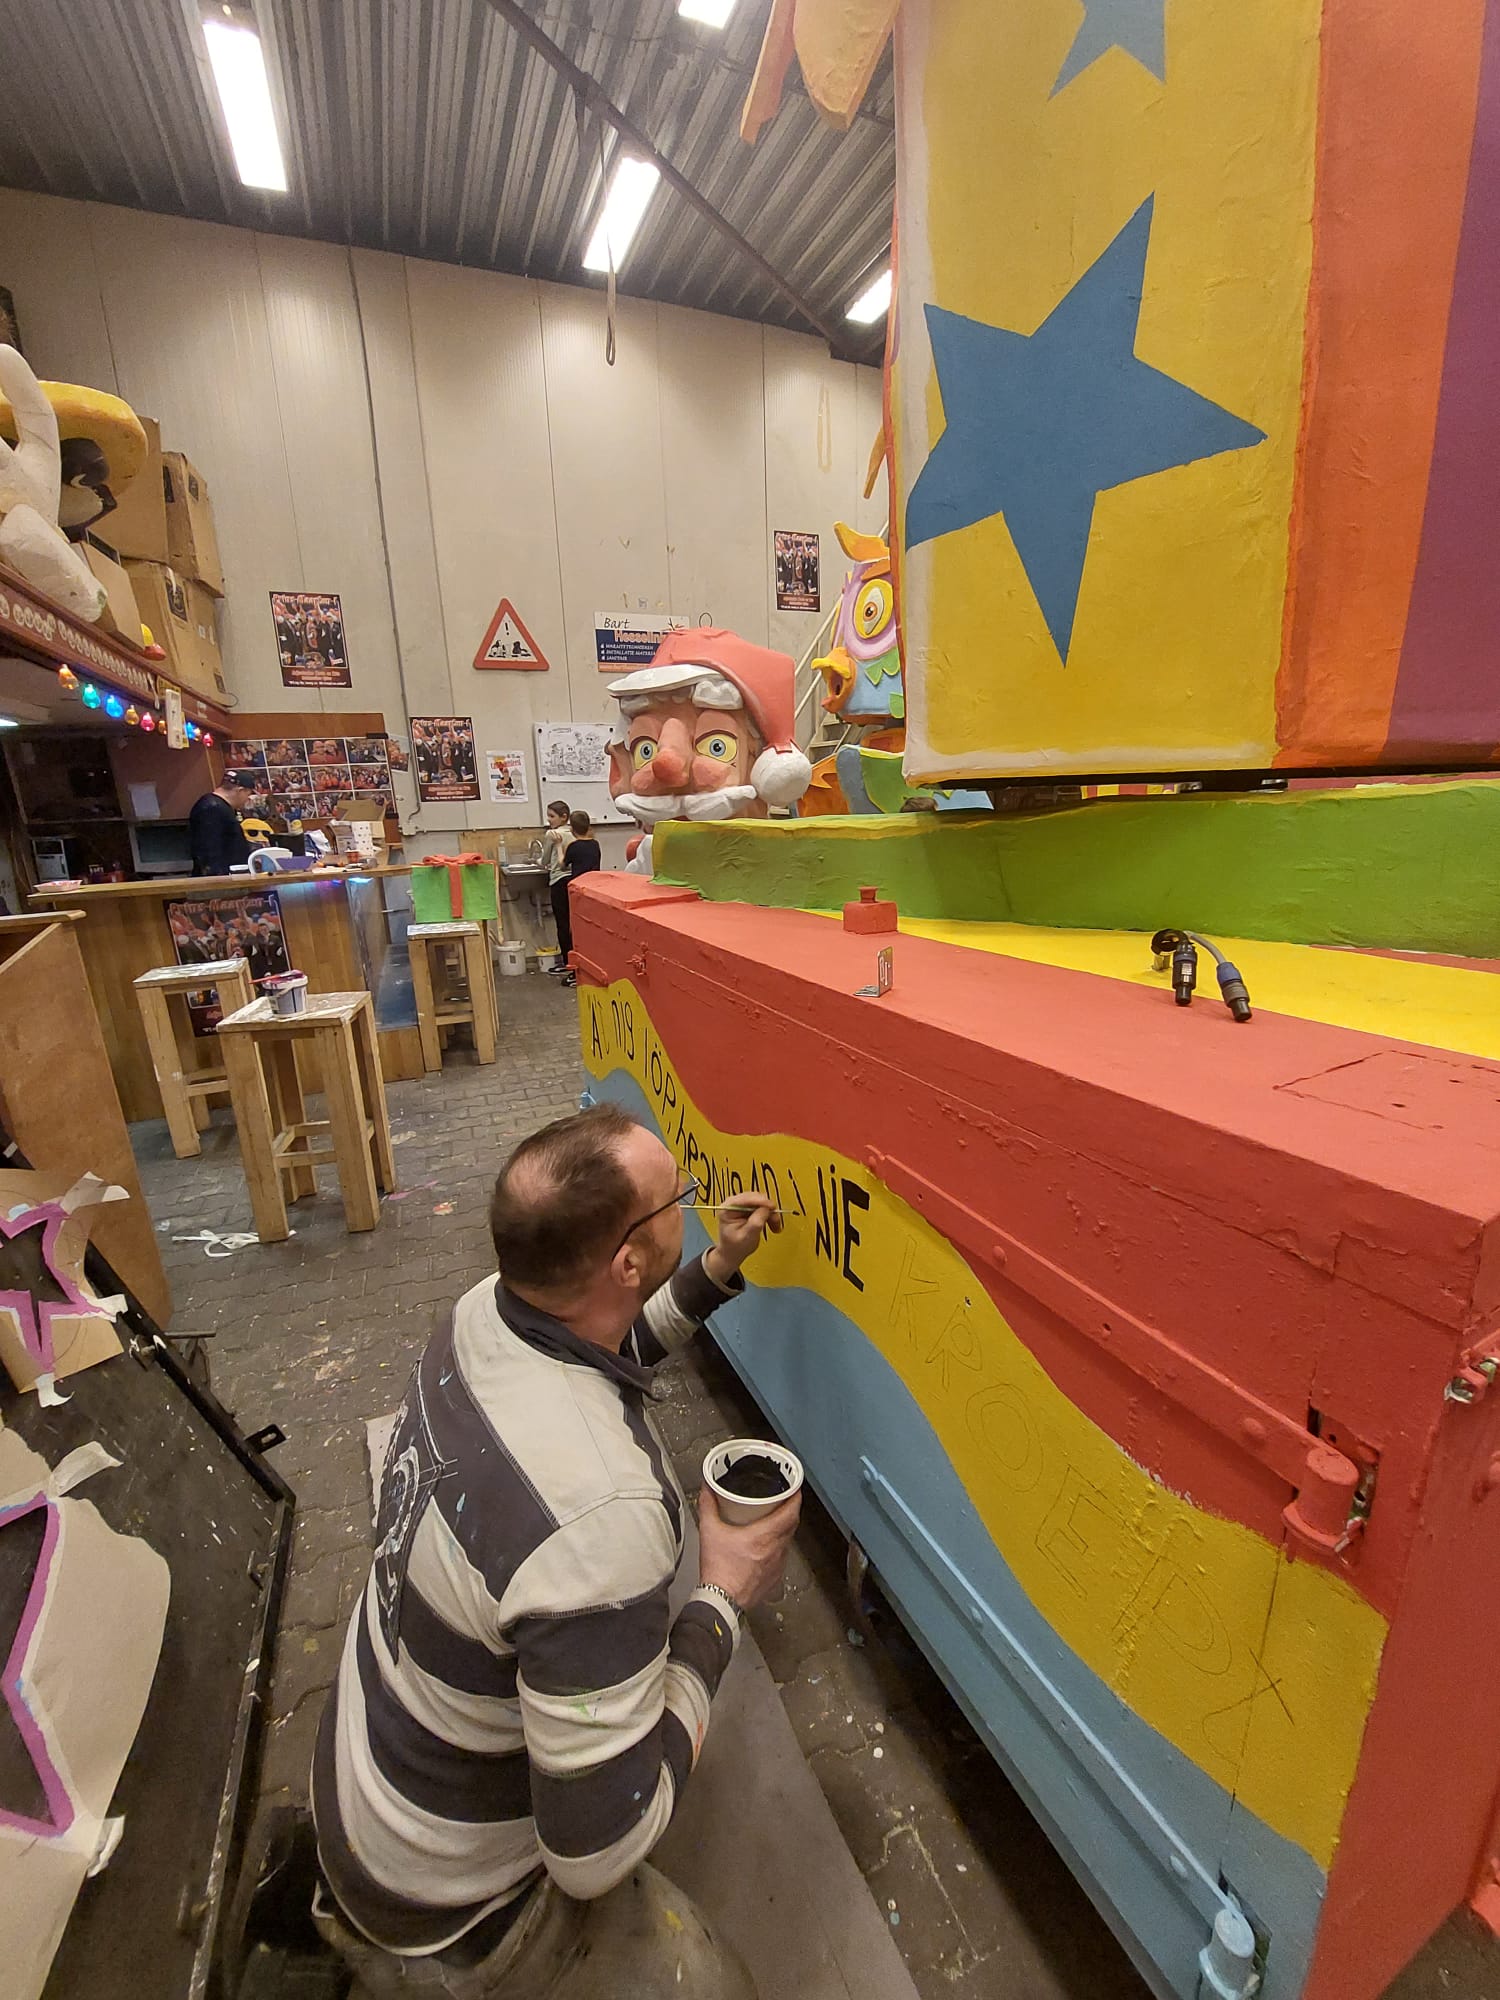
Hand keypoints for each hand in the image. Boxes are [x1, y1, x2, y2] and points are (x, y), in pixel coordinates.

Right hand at [697, 1486, 801, 1610]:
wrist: (720, 1600)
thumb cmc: (718, 1570)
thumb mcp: (709, 1531)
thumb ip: (708, 1506)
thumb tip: (707, 1490)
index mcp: (764, 1536)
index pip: (791, 1512)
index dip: (796, 1497)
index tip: (794, 1489)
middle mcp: (775, 1550)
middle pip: (792, 1525)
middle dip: (790, 1511)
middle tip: (783, 1501)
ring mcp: (776, 1565)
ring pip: (788, 1541)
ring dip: (784, 1530)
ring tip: (774, 1522)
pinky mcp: (773, 1578)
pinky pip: (782, 1558)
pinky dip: (778, 1548)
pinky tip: (767, 1547)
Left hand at [704, 1193, 781, 1286]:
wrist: (733, 1252)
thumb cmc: (735, 1247)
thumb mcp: (746, 1237)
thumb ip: (755, 1223)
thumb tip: (766, 1209)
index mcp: (727, 1209)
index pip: (745, 1199)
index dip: (760, 1201)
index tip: (772, 1207)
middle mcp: (733, 1203)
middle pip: (755, 1199)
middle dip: (768, 1210)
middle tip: (776, 1222)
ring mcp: (741, 1205)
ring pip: (761, 1202)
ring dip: (770, 1214)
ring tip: (775, 1227)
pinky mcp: (749, 1208)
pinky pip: (763, 1207)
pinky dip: (769, 1215)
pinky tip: (772, 1225)